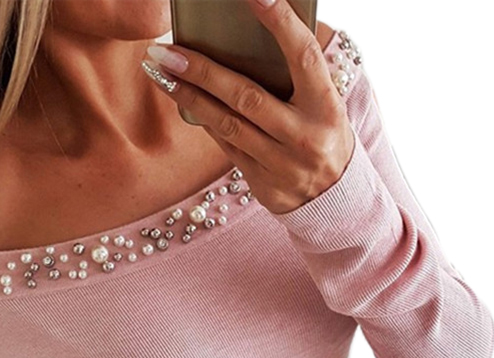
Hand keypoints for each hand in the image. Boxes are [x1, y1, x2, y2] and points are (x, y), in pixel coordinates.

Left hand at [142, 0, 354, 214]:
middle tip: (165, 50)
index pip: (303, 55)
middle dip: (202, 70)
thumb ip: (297, 76)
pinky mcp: (263, 183)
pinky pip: (226, 146)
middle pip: (246, 97)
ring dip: (188, 96)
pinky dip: (203, 120)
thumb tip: (248, 35)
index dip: (280, 22)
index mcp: (327, 106)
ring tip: (159, 71)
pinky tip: (182, 98)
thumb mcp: (324, 104)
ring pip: (227, 125)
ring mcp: (282, 164)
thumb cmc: (323, 135)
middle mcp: (304, 137)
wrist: (334, 200)